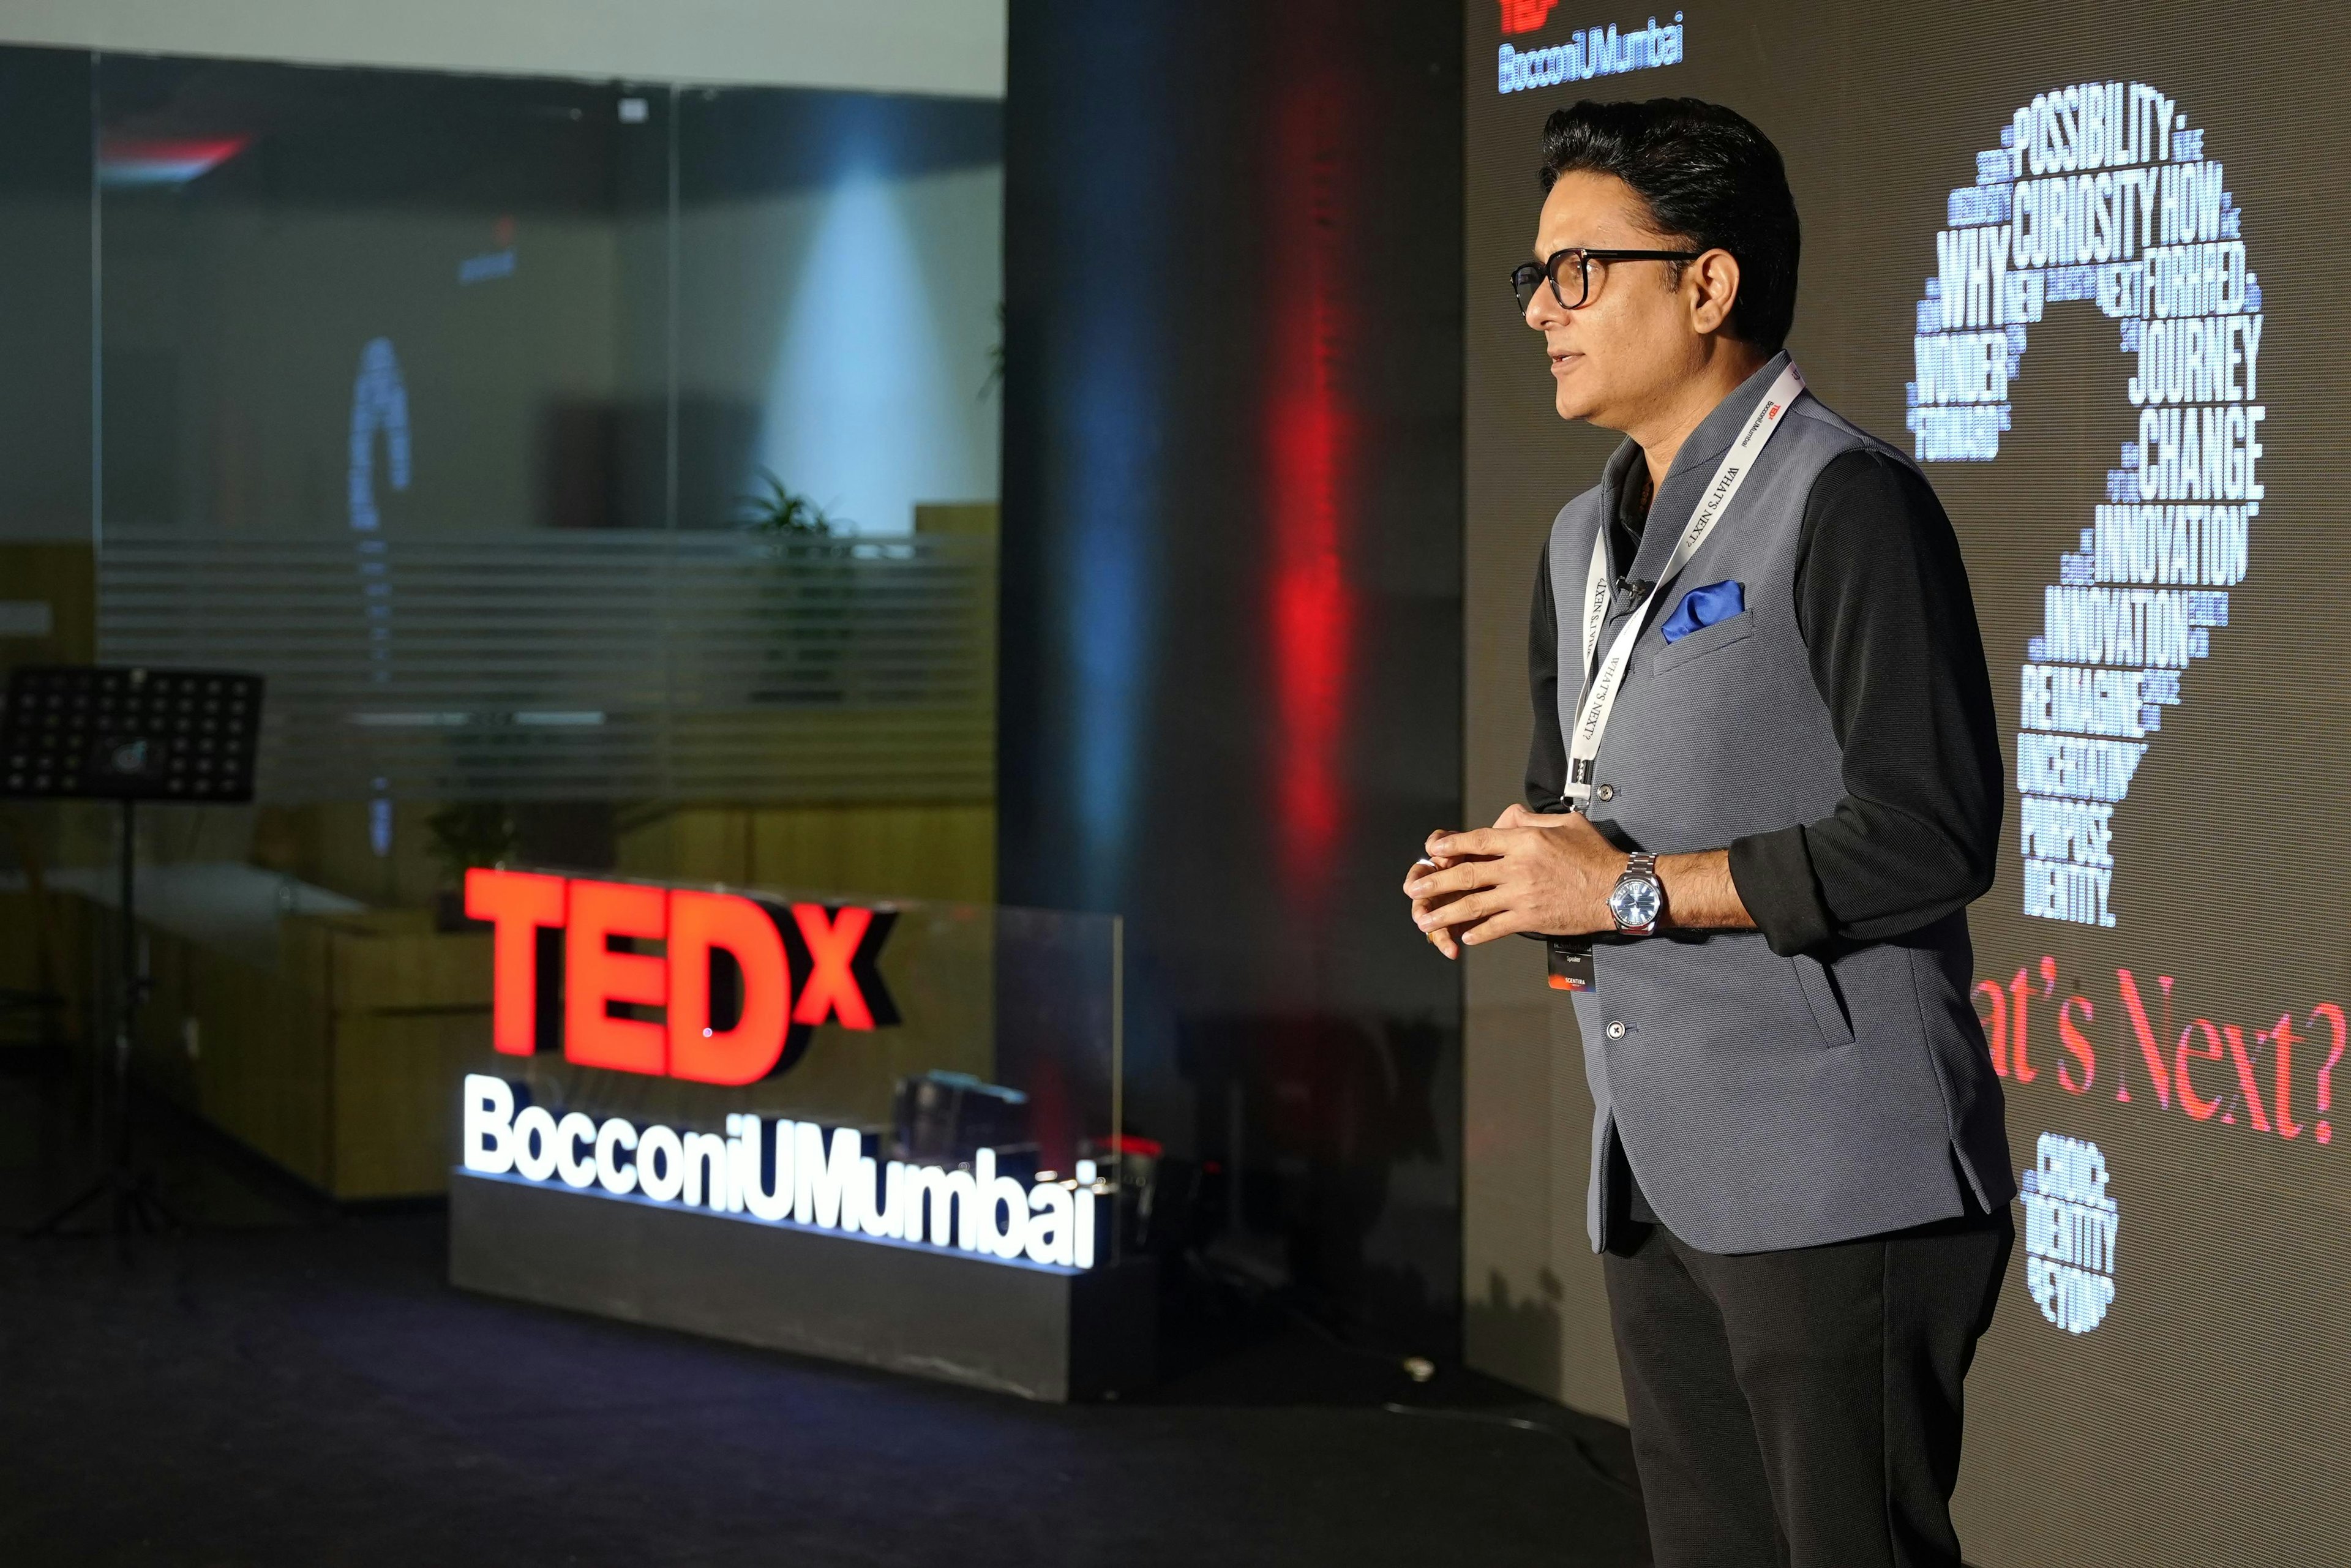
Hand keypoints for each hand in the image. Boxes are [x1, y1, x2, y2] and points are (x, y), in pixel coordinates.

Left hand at [1405, 805, 1626, 945]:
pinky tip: (1464, 937)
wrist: (1619, 890)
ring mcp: (1523, 895)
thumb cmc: (1596, 855)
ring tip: (1425, 919)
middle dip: (1436, 881)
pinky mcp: (1531, 919)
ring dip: (1445, 912)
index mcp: (1525, 840)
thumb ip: (1532, 819)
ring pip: (1474, 904)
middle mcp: (1519, 867)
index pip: (1478, 840)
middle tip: (1414, 888)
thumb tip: (1508, 817)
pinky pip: (1496, 927)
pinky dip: (1478, 932)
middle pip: (1467, 873)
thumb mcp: (1566, 823)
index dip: (1451, 845)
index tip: (1432, 849)